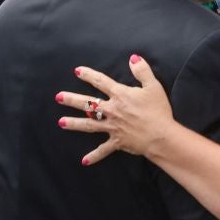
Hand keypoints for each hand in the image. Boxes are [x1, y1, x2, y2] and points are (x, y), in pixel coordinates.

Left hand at [55, 54, 174, 164]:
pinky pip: (103, 150)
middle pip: (87, 103)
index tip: (77, 71)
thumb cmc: (158, 111)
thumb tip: (133, 58)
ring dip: (74, 124)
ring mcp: (112, 127)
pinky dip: (94, 156)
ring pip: (88, 125)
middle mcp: (111, 110)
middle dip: (71, 100)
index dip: (88, 75)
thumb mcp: (153, 86)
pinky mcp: (117, 141)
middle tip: (58, 97)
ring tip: (61, 123)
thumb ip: (142, 71)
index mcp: (119, 95)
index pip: (100, 82)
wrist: (161, 136)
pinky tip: (84, 161)